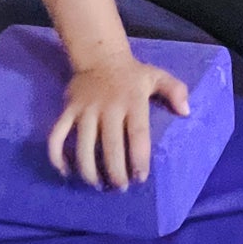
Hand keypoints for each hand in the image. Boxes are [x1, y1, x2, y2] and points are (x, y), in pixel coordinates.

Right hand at [46, 57, 190, 189]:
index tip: (140, 177)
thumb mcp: (157, 77)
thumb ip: (176, 91)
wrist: (100, 56)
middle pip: (110, 146)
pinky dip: (56, 156)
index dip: (139, 159)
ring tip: (98, 186)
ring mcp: (85, 110)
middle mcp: (108, 107)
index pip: (137, 134)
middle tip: (121, 188)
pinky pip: (56, 136)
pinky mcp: (67, 111)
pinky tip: (66, 173)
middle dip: (115, 172)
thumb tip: (186, 111)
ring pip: (82, 146)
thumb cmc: (133, 75)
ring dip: (88, 171)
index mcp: (132, 101)